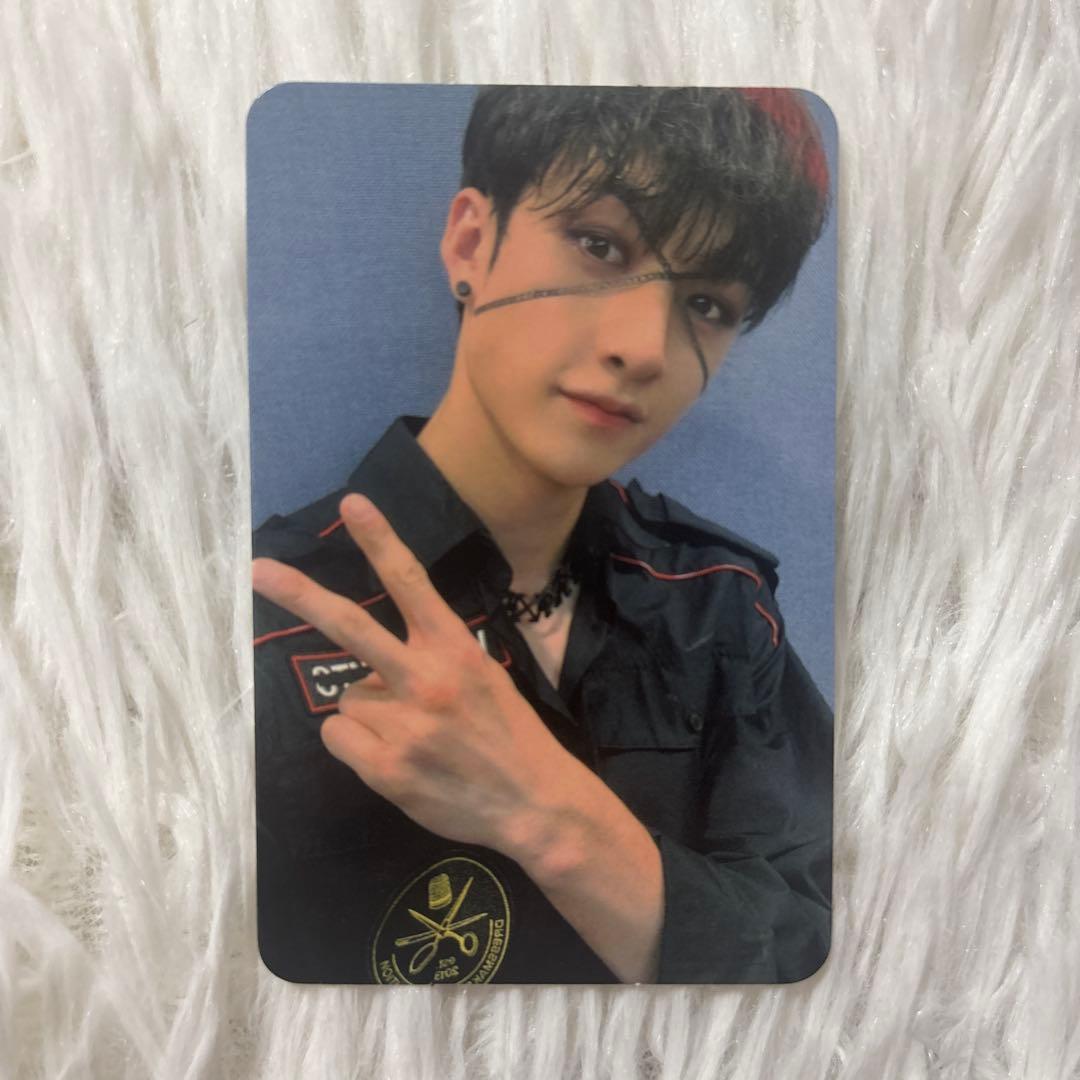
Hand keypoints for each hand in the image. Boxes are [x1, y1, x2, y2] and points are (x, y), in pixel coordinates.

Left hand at [252, 493, 580, 856]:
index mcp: (454, 649)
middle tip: (258, 569)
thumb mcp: (482, 676)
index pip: (411, 583)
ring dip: (365, 713)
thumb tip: (370, 666)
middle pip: (350, 627)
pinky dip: (357, 746)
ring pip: (345, 699)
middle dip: (301, 594)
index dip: (380, 541)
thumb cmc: (507, 733)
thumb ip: (430, 659)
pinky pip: (338, 737)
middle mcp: (426, 679)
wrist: (534, 803)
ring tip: (410, 735)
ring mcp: (404, 726)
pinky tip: (395, 759)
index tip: (351, 504)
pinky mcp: (386, 768)